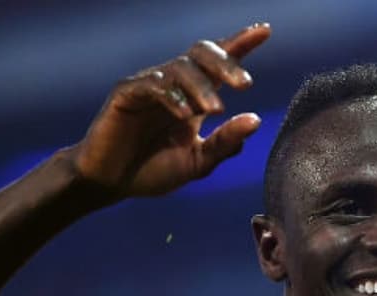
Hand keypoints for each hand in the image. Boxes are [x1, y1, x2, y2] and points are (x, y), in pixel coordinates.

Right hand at [69, 23, 270, 198]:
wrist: (112, 184)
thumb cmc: (153, 170)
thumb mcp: (198, 162)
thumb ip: (226, 143)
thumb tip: (256, 120)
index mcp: (195, 96)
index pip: (219, 62)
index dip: (240, 43)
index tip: (264, 30)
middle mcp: (174, 84)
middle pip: (202, 53)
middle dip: (226, 64)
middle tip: (245, 85)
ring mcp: (149, 86)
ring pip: (180, 67)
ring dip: (202, 87)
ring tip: (215, 111)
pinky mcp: (126, 94)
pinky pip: (151, 83)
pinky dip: (172, 96)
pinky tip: (185, 114)